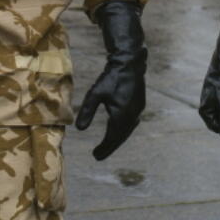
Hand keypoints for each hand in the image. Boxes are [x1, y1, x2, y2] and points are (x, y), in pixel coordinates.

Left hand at [75, 0, 146, 159]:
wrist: (130, 63)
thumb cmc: (111, 77)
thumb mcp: (95, 94)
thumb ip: (87, 111)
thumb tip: (80, 129)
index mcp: (122, 116)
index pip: (112, 138)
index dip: (104, 148)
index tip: (95, 157)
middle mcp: (132, 116)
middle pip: (120, 137)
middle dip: (109, 147)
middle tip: (98, 155)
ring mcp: (138, 111)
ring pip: (127, 131)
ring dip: (117, 139)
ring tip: (107, 145)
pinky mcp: (140, 105)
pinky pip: (130, 124)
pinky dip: (122, 130)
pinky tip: (117, 130)